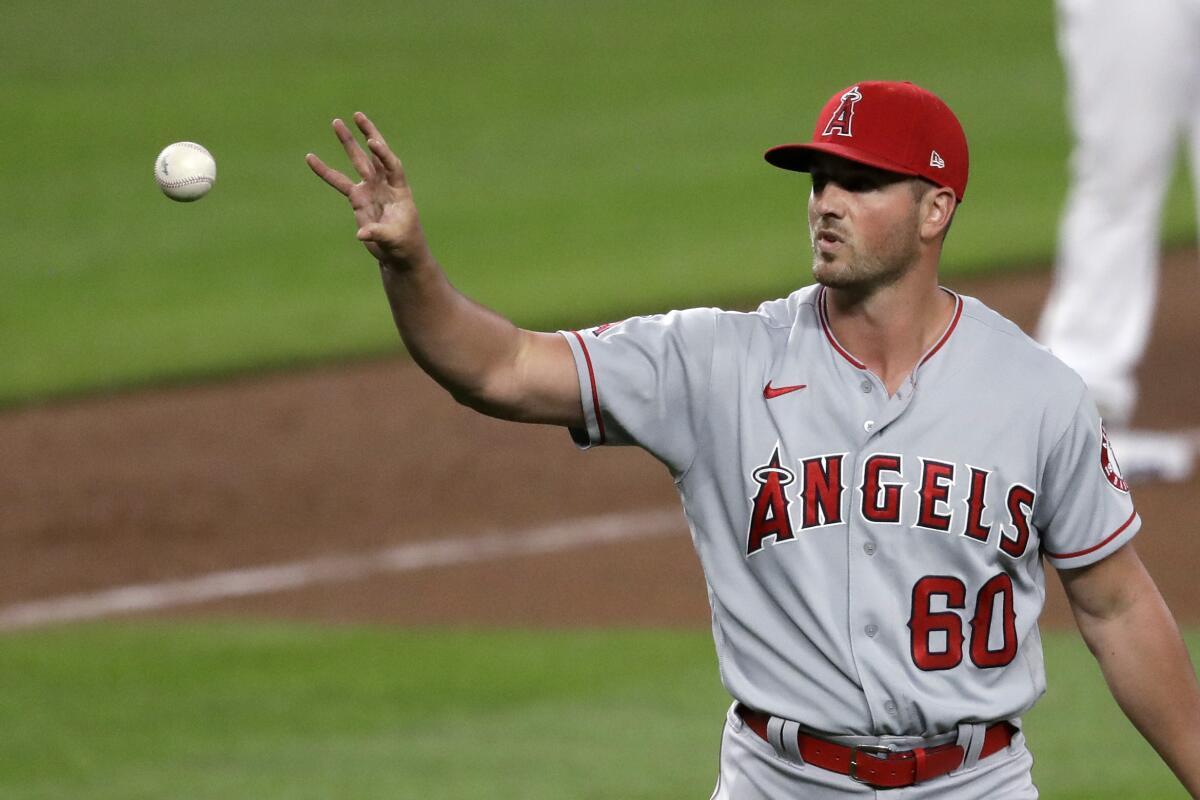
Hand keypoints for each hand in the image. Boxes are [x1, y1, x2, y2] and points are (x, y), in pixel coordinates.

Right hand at [306, 112, 431, 269]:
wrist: (399, 252)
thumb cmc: (403, 244)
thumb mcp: (393, 239)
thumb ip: (378, 233)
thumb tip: (361, 234)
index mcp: (399, 189)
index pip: (392, 166)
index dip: (383, 154)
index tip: (373, 142)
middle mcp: (384, 184)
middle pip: (375, 155)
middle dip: (368, 134)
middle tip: (358, 115)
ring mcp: (370, 188)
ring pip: (357, 161)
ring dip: (347, 142)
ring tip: (336, 122)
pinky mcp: (358, 198)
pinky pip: (338, 181)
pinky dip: (324, 171)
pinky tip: (310, 158)